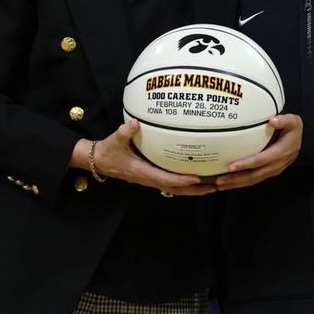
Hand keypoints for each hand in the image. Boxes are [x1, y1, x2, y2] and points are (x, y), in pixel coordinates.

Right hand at [91, 120, 214, 196]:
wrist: (99, 161)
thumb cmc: (108, 151)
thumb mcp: (115, 140)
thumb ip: (125, 132)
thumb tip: (134, 123)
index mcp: (142, 172)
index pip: (165, 179)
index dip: (182, 180)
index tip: (197, 178)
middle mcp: (148, 179)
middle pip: (176, 189)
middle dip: (195, 189)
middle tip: (214, 187)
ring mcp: (150, 179)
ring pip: (175, 189)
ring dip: (193, 189)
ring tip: (212, 186)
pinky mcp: (151, 177)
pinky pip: (171, 184)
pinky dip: (185, 184)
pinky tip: (196, 179)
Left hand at [216, 115, 302, 190]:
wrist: (302, 142)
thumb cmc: (294, 130)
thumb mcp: (293, 121)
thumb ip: (284, 120)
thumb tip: (273, 120)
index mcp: (279, 153)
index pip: (260, 160)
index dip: (246, 164)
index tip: (231, 166)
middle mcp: (275, 165)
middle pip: (253, 175)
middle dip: (236, 179)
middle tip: (219, 180)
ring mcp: (272, 171)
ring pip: (252, 180)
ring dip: (236, 184)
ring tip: (220, 185)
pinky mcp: (268, 173)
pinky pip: (254, 180)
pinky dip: (241, 183)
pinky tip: (229, 183)